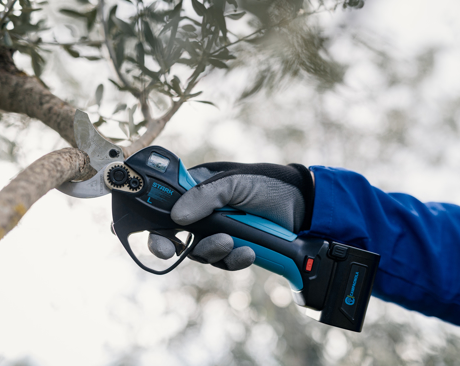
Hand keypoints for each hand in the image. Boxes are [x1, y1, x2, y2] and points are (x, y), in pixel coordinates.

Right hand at [148, 162, 314, 269]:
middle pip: (176, 234)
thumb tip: (177, 216)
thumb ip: (205, 195)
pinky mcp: (235, 247)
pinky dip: (233, 259)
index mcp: (199, 188)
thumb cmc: (268, 183)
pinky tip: (248, 252)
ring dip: (212, 250)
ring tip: (231, 242)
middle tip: (173, 251)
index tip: (159, 237)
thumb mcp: (236, 182)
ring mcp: (219, 231)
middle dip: (174, 244)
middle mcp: (204, 211)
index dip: (157, 223)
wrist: (303, 206)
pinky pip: (224, 261)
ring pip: (200, 251)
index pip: (166, 205)